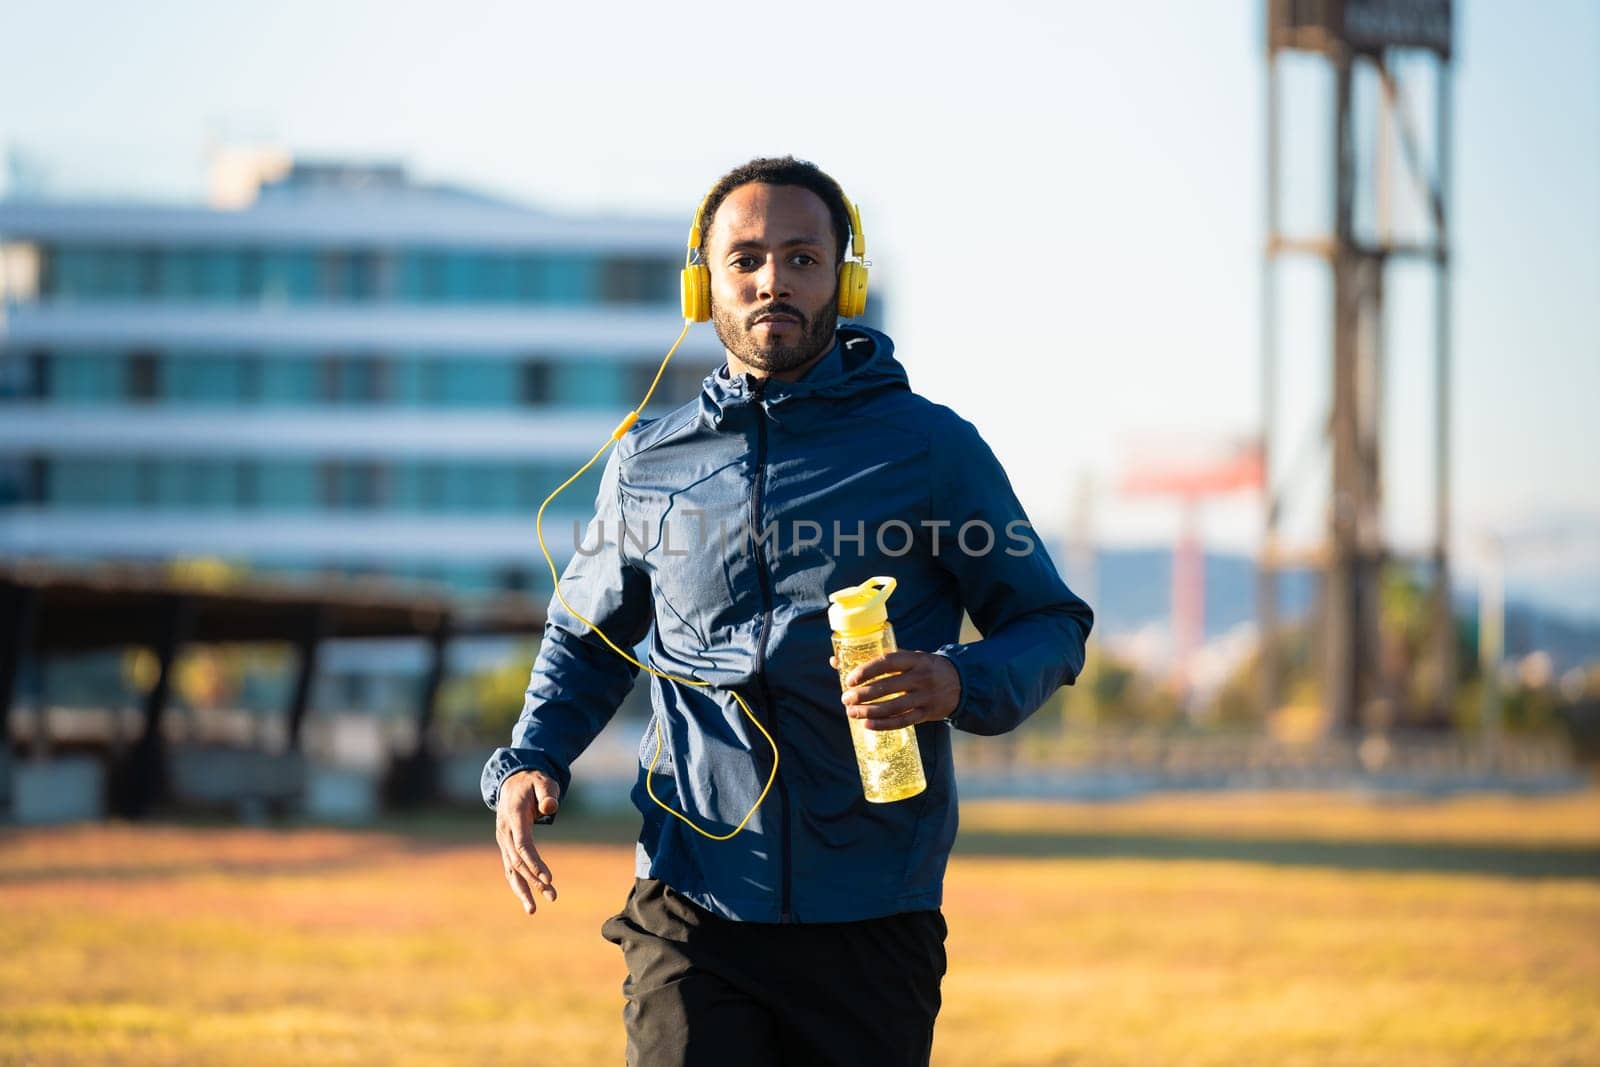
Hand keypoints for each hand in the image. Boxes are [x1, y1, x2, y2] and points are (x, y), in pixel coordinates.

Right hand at [495, 769, 560, 915]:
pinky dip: (518, 885)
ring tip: (533, 910)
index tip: (548, 878)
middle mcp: (504, 831)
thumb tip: (551, 809)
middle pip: (518, 861)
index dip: (534, 862)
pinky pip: (510, 869)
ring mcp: (503, 840)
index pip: (522, 845)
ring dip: (523, 889)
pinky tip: (528, 901)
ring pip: (511, 869)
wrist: (513, 781)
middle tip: (553, 896)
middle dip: (534, 881)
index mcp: (513, 816)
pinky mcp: (506, 846)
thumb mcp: (543, 782)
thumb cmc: (533, 782)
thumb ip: (548, 794)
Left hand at [833, 650, 961, 730]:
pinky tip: (867, 725)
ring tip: (851, 712)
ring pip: (894, 707)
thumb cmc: (924, 667)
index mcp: (916, 659)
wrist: (961, 682)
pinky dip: (884, 725)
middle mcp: (922, 677)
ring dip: (869, 711)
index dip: (867, 670)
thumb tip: (835, 662)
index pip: (888, 662)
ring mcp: (926, 697)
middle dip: (863, 694)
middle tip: (846, 699)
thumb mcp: (909, 658)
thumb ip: (879, 661)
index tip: (850, 679)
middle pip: (888, 687)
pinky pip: (903, 721)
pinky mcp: (927, 714)